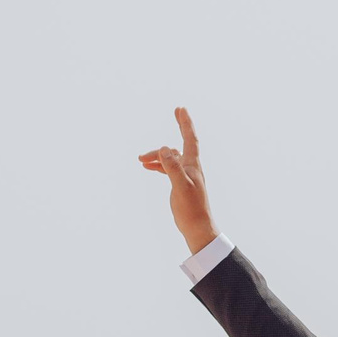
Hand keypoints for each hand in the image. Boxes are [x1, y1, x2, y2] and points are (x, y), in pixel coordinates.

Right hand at [137, 107, 218, 254]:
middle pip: (181, 143)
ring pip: (170, 158)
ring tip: (140, 160)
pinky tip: (147, 166)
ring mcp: (185, 176)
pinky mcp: (179, 184)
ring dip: (157, 155)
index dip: (186, 123)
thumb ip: (172, 167)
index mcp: (192, 165)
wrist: (197, 227)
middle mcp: (190, 167)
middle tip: (177, 111)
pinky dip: (158, 165)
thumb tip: (165, 148)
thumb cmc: (191, 209)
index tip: (181, 109)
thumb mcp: (179, 186)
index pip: (190, 139)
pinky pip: (167, 169)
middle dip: (179, 127)